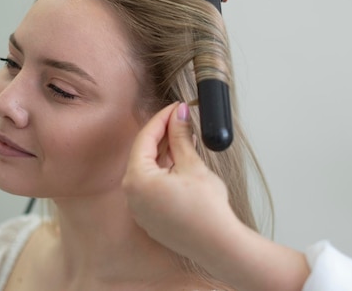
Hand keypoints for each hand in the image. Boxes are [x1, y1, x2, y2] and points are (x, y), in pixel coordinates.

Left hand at [122, 102, 237, 260]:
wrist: (218, 245)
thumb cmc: (206, 210)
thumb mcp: (192, 164)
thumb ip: (181, 136)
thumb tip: (179, 115)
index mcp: (137, 179)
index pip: (145, 138)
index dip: (162, 118)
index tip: (176, 107)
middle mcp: (132, 195)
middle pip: (144, 154)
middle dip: (163, 135)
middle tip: (181, 119)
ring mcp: (140, 209)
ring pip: (149, 171)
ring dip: (165, 153)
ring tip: (185, 138)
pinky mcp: (151, 218)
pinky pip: (153, 187)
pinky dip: (165, 172)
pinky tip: (182, 161)